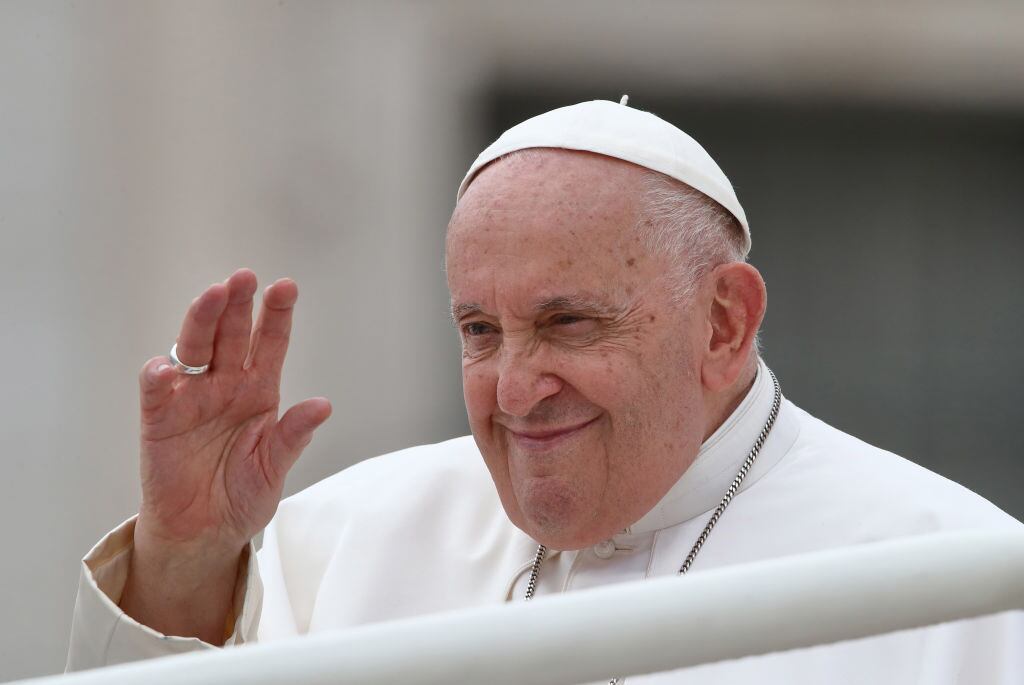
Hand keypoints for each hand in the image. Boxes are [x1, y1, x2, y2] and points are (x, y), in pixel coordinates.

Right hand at [136, 268, 331, 556]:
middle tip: (244, 277)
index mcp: (259, 390)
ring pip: (194, 348)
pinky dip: (160, 377)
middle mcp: (225, 385)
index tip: (286, 287)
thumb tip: (323, 405)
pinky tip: (167, 367)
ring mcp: (191, 398)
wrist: (205, 533)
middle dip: (238, 304)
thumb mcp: (274, 467)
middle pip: (230, 334)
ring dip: (202, 321)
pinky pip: (157, 392)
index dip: (276, 315)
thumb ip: (293, 436)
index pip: (269, 342)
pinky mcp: (159, 420)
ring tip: (213, 296)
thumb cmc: (242, 495)